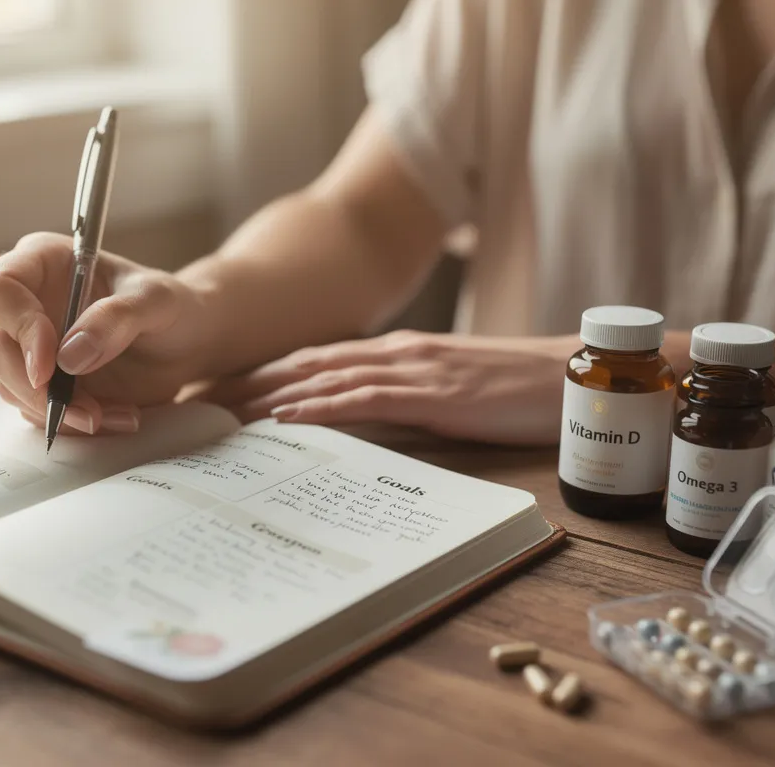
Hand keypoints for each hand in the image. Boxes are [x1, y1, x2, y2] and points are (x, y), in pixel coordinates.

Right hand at [0, 232, 211, 433]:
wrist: (188, 343)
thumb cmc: (172, 307)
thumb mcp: (156, 302)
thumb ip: (116, 318)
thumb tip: (69, 357)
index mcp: (42, 263)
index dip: (16, 327)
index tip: (51, 364)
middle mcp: (26, 303)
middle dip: (35, 388)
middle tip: (86, 410)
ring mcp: (30, 347)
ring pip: (10, 387)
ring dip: (60, 412)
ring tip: (117, 414)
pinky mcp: (43, 383)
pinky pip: (37, 412)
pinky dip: (74, 425)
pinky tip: (117, 417)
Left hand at [202, 330, 574, 444]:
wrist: (577, 376)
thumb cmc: (519, 389)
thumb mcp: (452, 391)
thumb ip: (407, 399)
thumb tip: (366, 423)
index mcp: (399, 351)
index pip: (316, 359)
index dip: (265, 372)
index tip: (221, 390)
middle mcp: (397, 351)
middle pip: (305, 363)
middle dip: (249, 381)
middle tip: (198, 400)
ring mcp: (414, 368)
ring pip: (323, 378)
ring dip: (269, 394)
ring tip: (222, 411)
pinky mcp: (433, 392)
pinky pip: (364, 399)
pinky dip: (319, 407)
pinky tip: (286, 418)